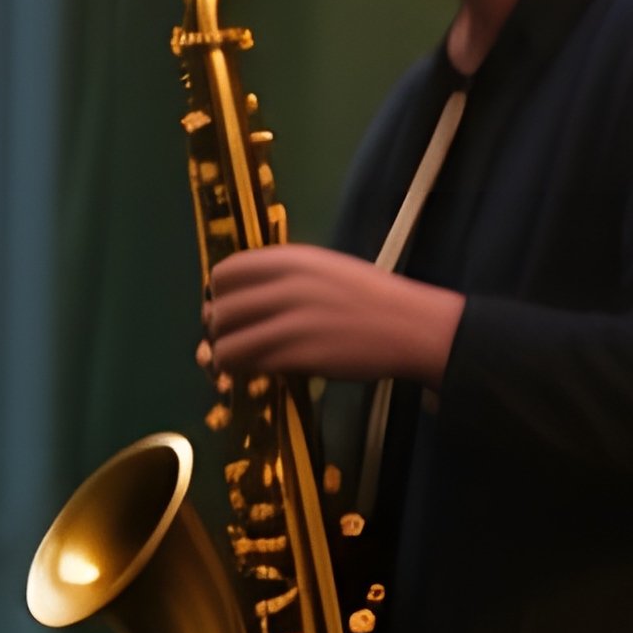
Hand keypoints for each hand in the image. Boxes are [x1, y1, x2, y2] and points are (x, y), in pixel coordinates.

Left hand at [204, 246, 464, 386]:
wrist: (412, 326)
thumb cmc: (370, 298)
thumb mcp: (325, 269)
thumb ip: (282, 278)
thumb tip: (238, 297)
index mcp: (291, 260)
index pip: (225, 273)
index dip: (220, 294)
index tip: (231, 307)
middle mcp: (286, 286)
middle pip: (220, 311)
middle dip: (219, 330)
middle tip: (234, 339)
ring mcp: (291, 322)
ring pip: (225, 345)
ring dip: (225, 356)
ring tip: (240, 361)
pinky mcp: (297, 355)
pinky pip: (248, 365)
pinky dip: (244, 371)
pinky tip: (257, 371)